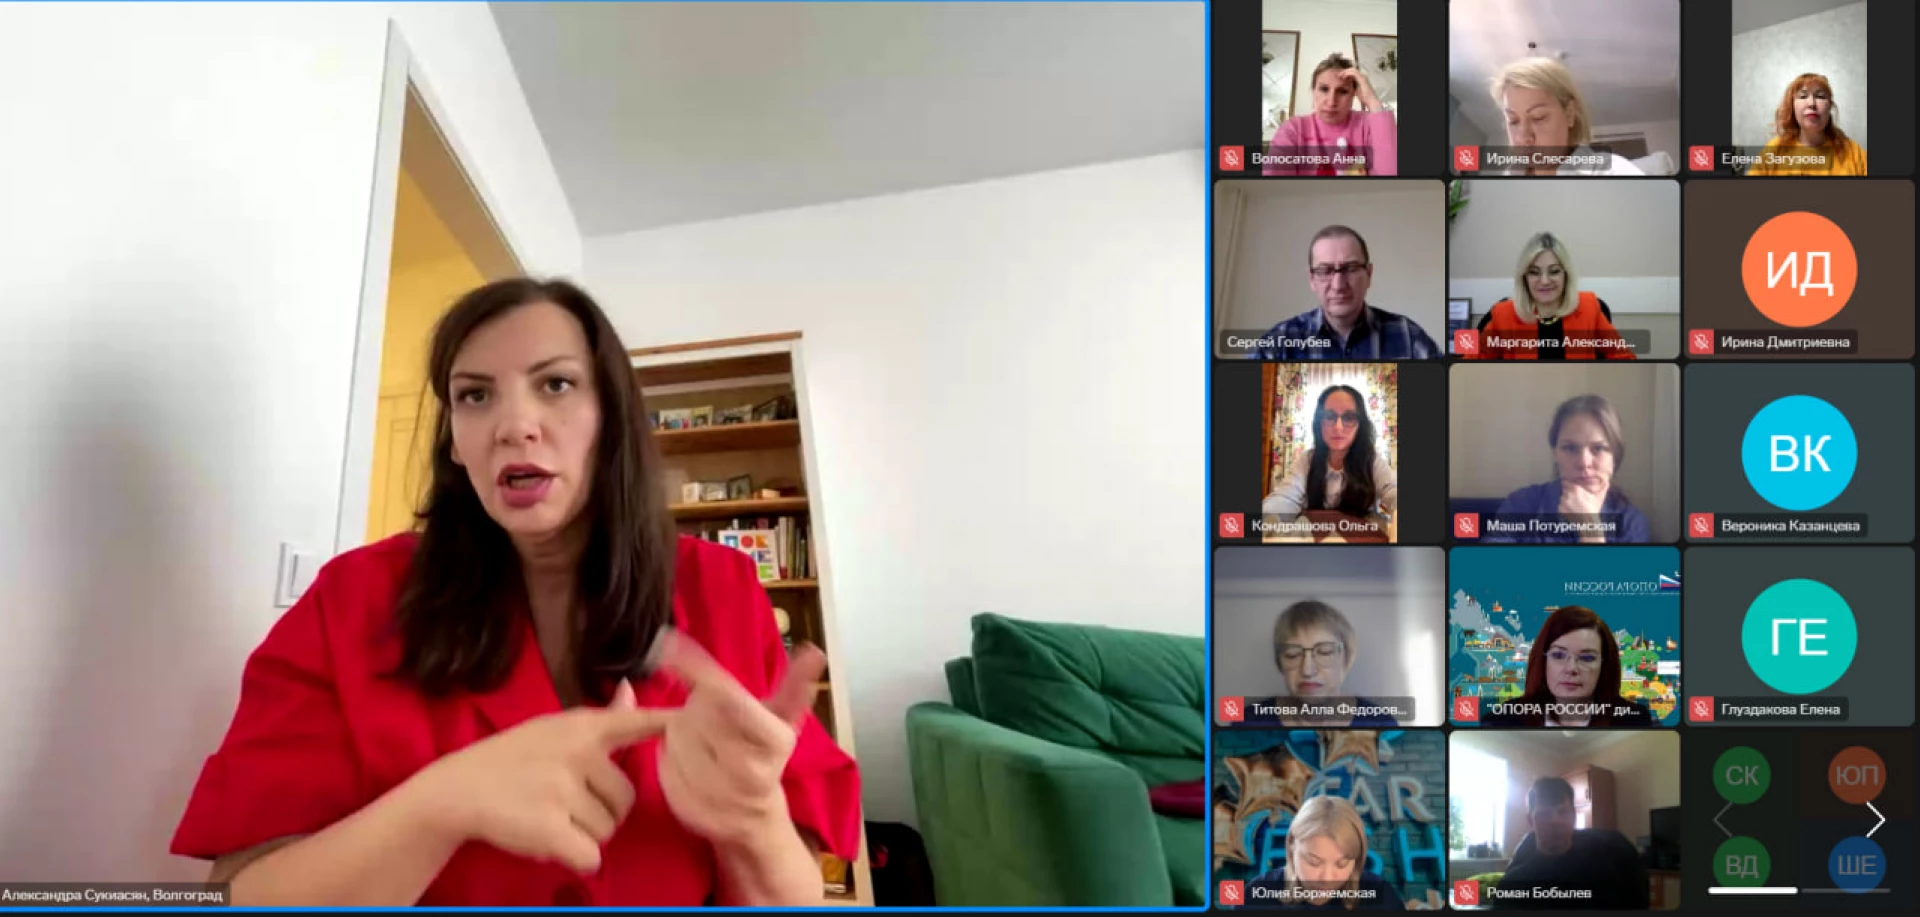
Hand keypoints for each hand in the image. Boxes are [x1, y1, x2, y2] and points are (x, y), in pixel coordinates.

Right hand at [408, 699, 668, 873]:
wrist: (455, 790)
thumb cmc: (510, 759)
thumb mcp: (553, 729)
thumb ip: (601, 719)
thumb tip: (630, 690)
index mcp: (581, 728)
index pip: (635, 723)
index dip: (666, 724)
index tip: (691, 721)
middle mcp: (577, 754)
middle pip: (626, 801)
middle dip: (603, 812)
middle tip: (564, 804)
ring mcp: (562, 790)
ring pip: (607, 831)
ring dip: (583, 834)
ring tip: (549, 815)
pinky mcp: (550, 827)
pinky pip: (590, 857)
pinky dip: (573, 858)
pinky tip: (548, 839)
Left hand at [653, 631, 824, 849]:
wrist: (756, 814)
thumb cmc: (765, 754)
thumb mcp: (782, 717)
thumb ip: (795, 683)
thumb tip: (815, 652)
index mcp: (776, 741)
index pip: (727, 695)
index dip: (696, 668)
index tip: (667, 641)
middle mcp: (750, 772)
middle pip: (693, 714)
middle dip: (695, 708)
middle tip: (709, 714)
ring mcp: (718, 795)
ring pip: (672, 740)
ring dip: (679, 732)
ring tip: (700, 739)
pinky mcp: (690, 810)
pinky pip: (662, 767)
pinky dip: (668, 759)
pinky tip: (688, 760)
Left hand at [1340, 68, 1380, 110]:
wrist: (1371, 101)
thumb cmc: (1365, 98)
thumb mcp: (1356, 91)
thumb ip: (1352, 88)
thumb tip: (1346, 88)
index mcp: (1362, 79)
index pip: (1353, 72)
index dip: (1346, 73)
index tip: (1340, 77)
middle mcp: (1363, 76)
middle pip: (1352, 70)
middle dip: (1345, 71)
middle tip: (1338, 75)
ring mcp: (1363, 76)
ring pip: (1352, 69)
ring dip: (1345, 72)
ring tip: (1340, 76)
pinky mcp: (1362, 78)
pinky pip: (1354, 72)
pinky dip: (1348, 73)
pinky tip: (1344, 77)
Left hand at [1558, 479, 1608, 516]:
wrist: (1588, 522)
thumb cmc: (1593, 509)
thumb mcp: (1597, 498)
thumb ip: (1600, 488)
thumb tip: (1606, 481)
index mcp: (1576, 489)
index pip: (1568, 482)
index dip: (1570, 485)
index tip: (1573, 488)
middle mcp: (1568, 494)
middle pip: (1565, 489)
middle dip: (1569, 492)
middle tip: (1576, 498)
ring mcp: (1563, 501)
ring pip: (1563, 497)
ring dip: (1567, 499)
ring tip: (1575, 505)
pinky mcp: (1560, 508)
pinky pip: (1561, 505)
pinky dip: (1564, 506)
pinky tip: (1572, 509)